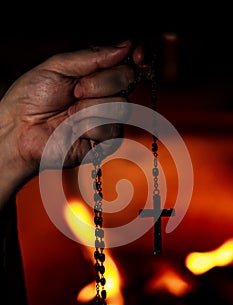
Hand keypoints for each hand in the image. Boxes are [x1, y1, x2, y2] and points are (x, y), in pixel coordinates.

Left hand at [0, 40, 143, 207]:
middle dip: (100, 83)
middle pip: (127, 79)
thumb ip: (92, 56)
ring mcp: (106, 118)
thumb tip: (125, 46)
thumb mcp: (58, 66)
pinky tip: (73, 130)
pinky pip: (111, 129)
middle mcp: (105, 95)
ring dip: (90, 107)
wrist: (19, 129)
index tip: (137, 55)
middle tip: (75, 91)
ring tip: (69, 113)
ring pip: (121, 105)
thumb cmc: (32, 97)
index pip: (126, 62)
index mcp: (95, 74)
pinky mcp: (104, 141)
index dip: (136, 56)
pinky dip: (89, 127)